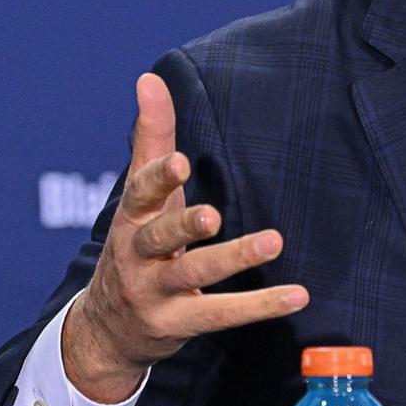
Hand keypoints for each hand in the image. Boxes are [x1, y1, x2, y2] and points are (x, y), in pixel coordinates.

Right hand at [61, 73, 308, 402]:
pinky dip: (260, 305)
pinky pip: (220, 314)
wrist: (108, 328)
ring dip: (233, 258)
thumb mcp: (141, 195)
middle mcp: (137, 255)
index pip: (140, 193)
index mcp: (130, 218)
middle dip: (184, 225)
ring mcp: (155, 293)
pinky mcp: (177, 324)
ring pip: (194, 275)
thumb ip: (151, 138)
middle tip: (213, 215)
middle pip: (160, 237)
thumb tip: (149, 77)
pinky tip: (298, 295)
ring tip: (273, 241)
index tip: (180, 162)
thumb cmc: (136, 245)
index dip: (158, 178)